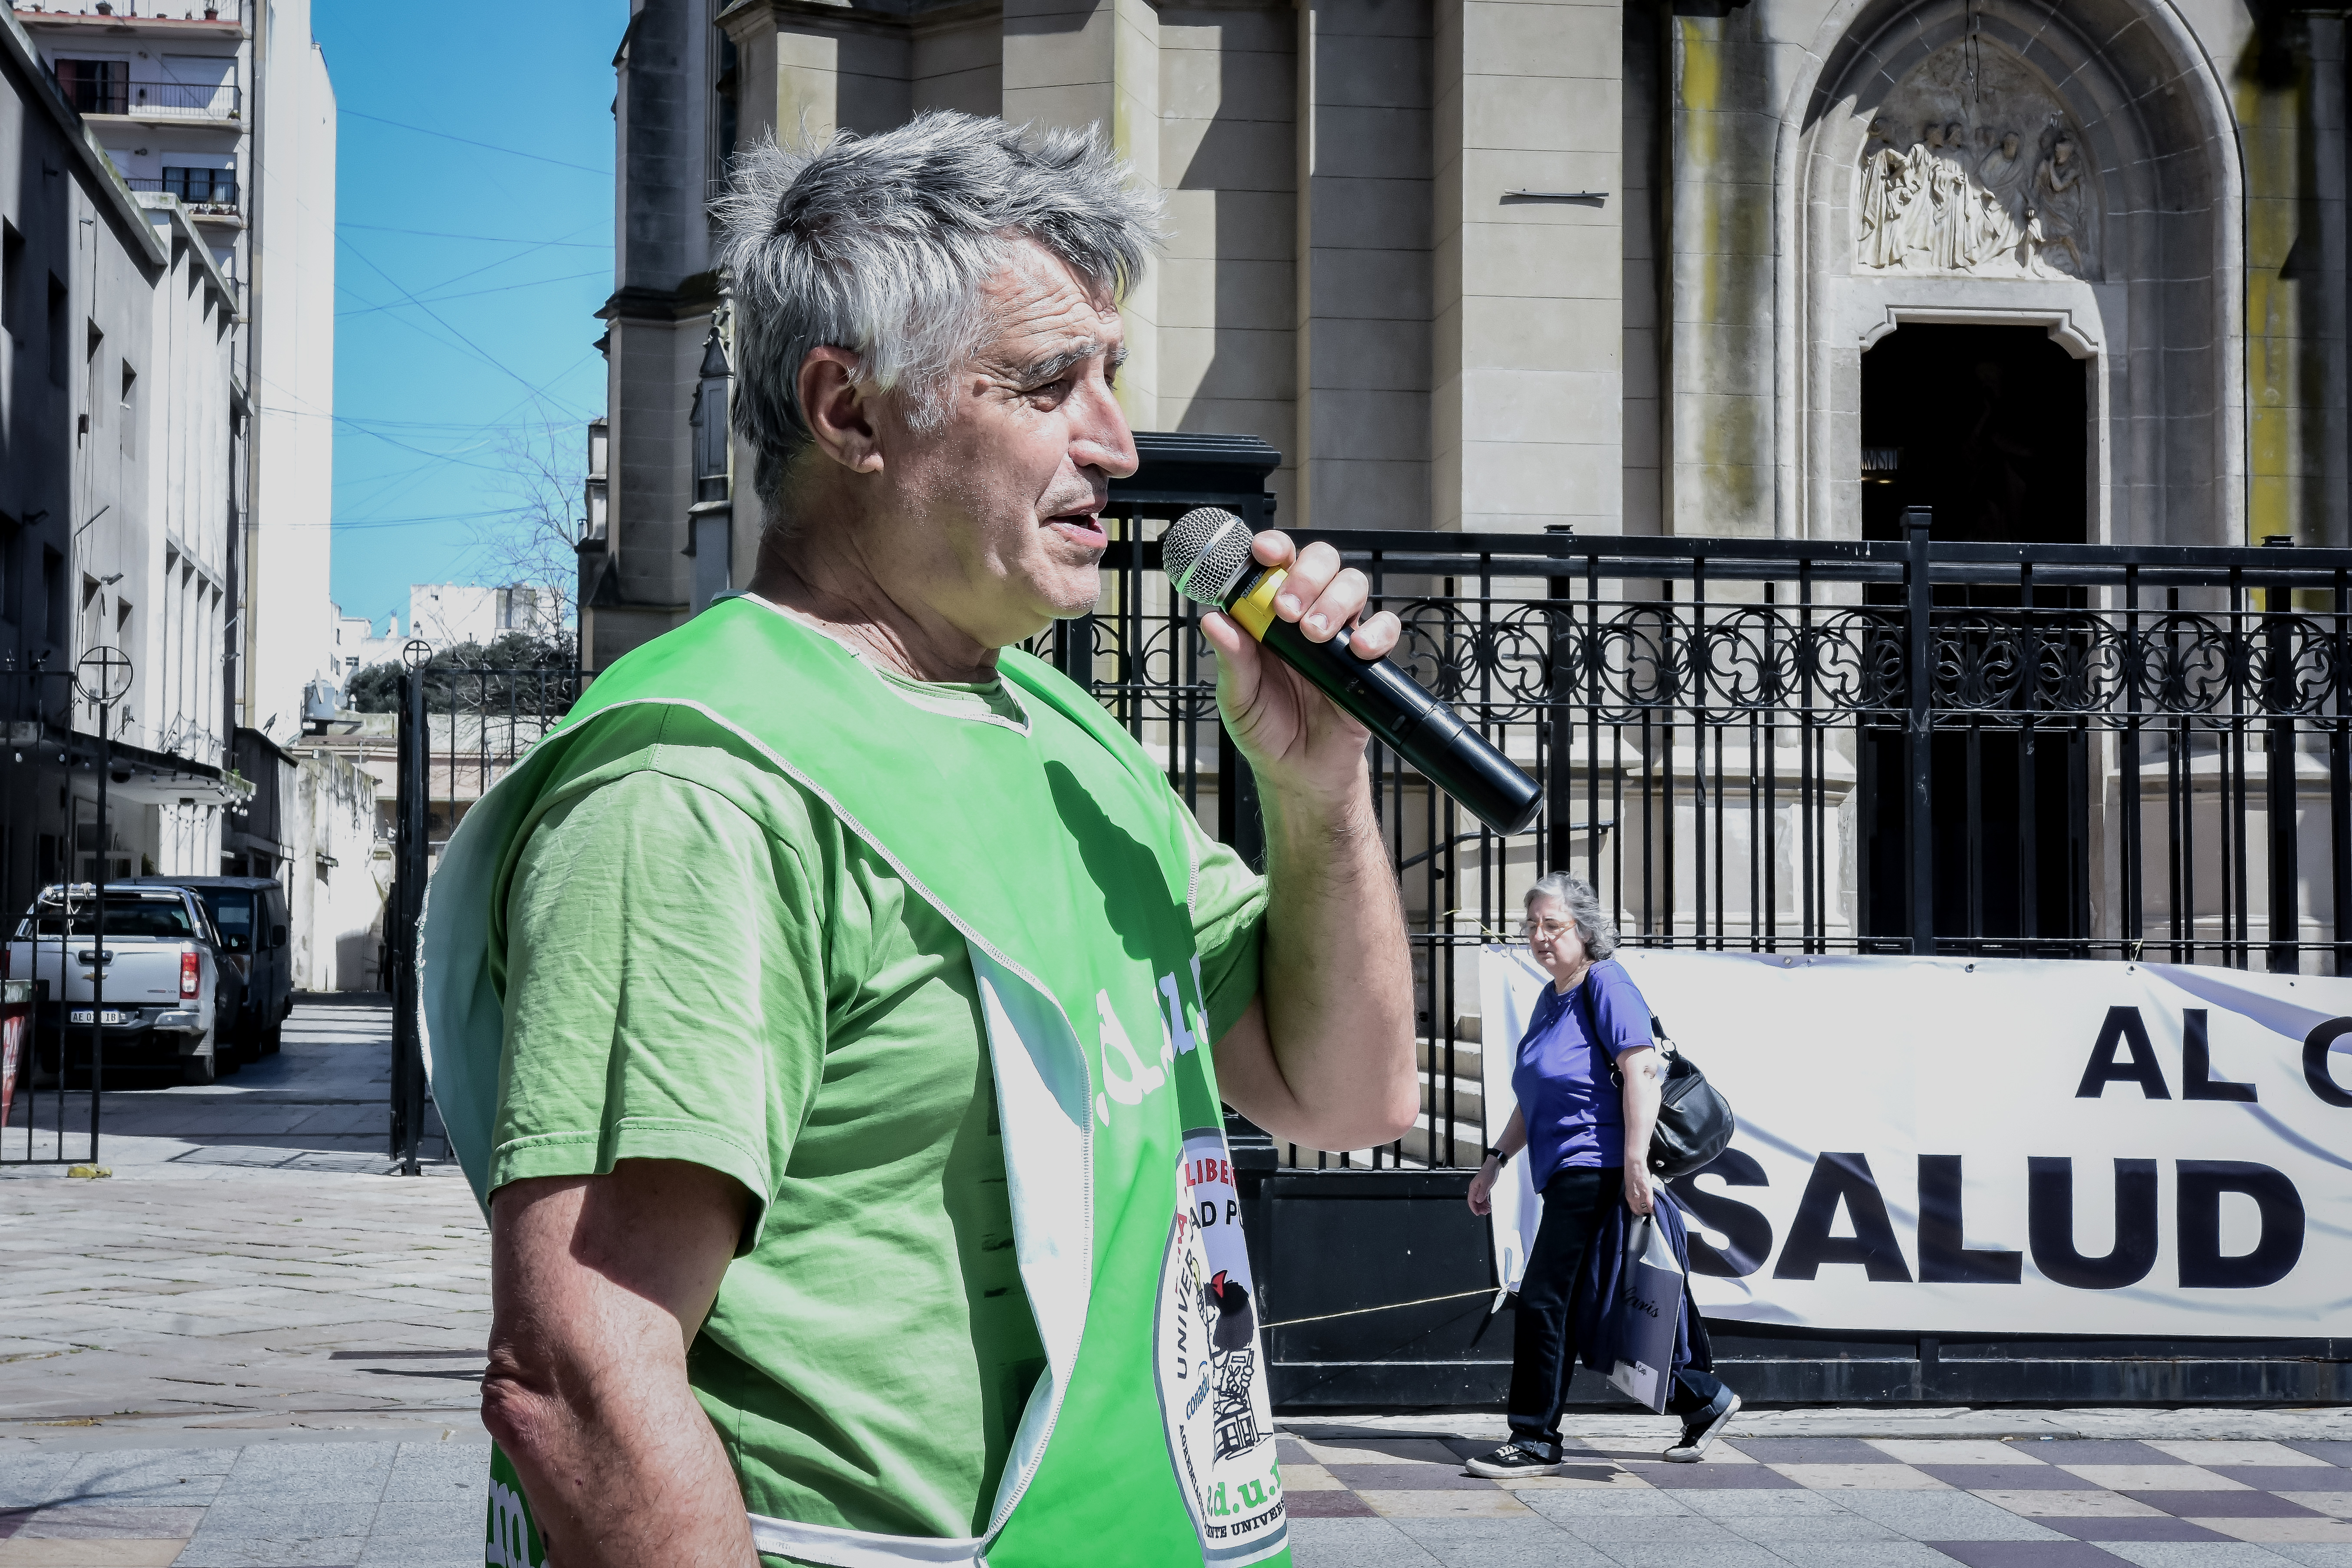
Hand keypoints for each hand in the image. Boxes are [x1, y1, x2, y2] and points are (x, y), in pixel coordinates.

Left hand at [1199, 532, 1402, 801]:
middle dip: (1306, 575)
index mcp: (1268, 615)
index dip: (1272, 548)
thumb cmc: (1265, 728)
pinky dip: (1375, 632)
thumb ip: (1231, 659)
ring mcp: (1339, 633)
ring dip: (1335, 600)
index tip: (1265, 553)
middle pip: (1320, 562)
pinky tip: (1357, 650)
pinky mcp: (1367, 658)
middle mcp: (1306, 614)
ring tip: (1315, 633)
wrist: (1300, 771)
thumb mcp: (1236, 698)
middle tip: (1288, 611)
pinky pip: (1384, 627)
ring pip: (1352, 584)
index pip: (1274, 564)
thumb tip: (1213, 619)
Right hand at [1468, 1157, 1498, 1216]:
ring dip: (1482, 1206)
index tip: (1477, 1213)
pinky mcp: (1484, 1189)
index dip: (1473, 1208)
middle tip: (1485, 1212)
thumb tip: (1478, 1201)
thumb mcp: (1486, 1183)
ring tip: (1488, 1210)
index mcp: (1473, 1188)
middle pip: (1474, 1202)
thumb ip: (1482, 1193)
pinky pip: (1482, 1199)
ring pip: (1478, 1201)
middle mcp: (1475, 1189)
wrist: (1493, 1166)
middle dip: (1479, 1208)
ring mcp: (1479, 1189)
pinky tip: (1489, 1205)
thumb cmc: (1488, 1172)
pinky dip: (1485, 1203)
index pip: (1470, 1201)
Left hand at [1623, 1157, 1654, 1216]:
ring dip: (1650, 1209)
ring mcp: (1640, 1196)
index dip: (1640, 1211)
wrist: (1634, 1164)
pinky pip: (1650, 1205)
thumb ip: (1635, 1193)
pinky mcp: (1647, 1193)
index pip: (1634, 1210)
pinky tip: (1656, 1207)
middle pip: (1640, 1211)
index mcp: (1628, 1196)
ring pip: (1645, 1209)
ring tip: (1653, 1207)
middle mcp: (1633, 1198)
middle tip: (1650, 1209)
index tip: (1644, 1210)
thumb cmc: (1632, 1172)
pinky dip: (1653, 1207)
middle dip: (1645, 1211)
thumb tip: (1640, 1196)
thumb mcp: (1631, 1185)